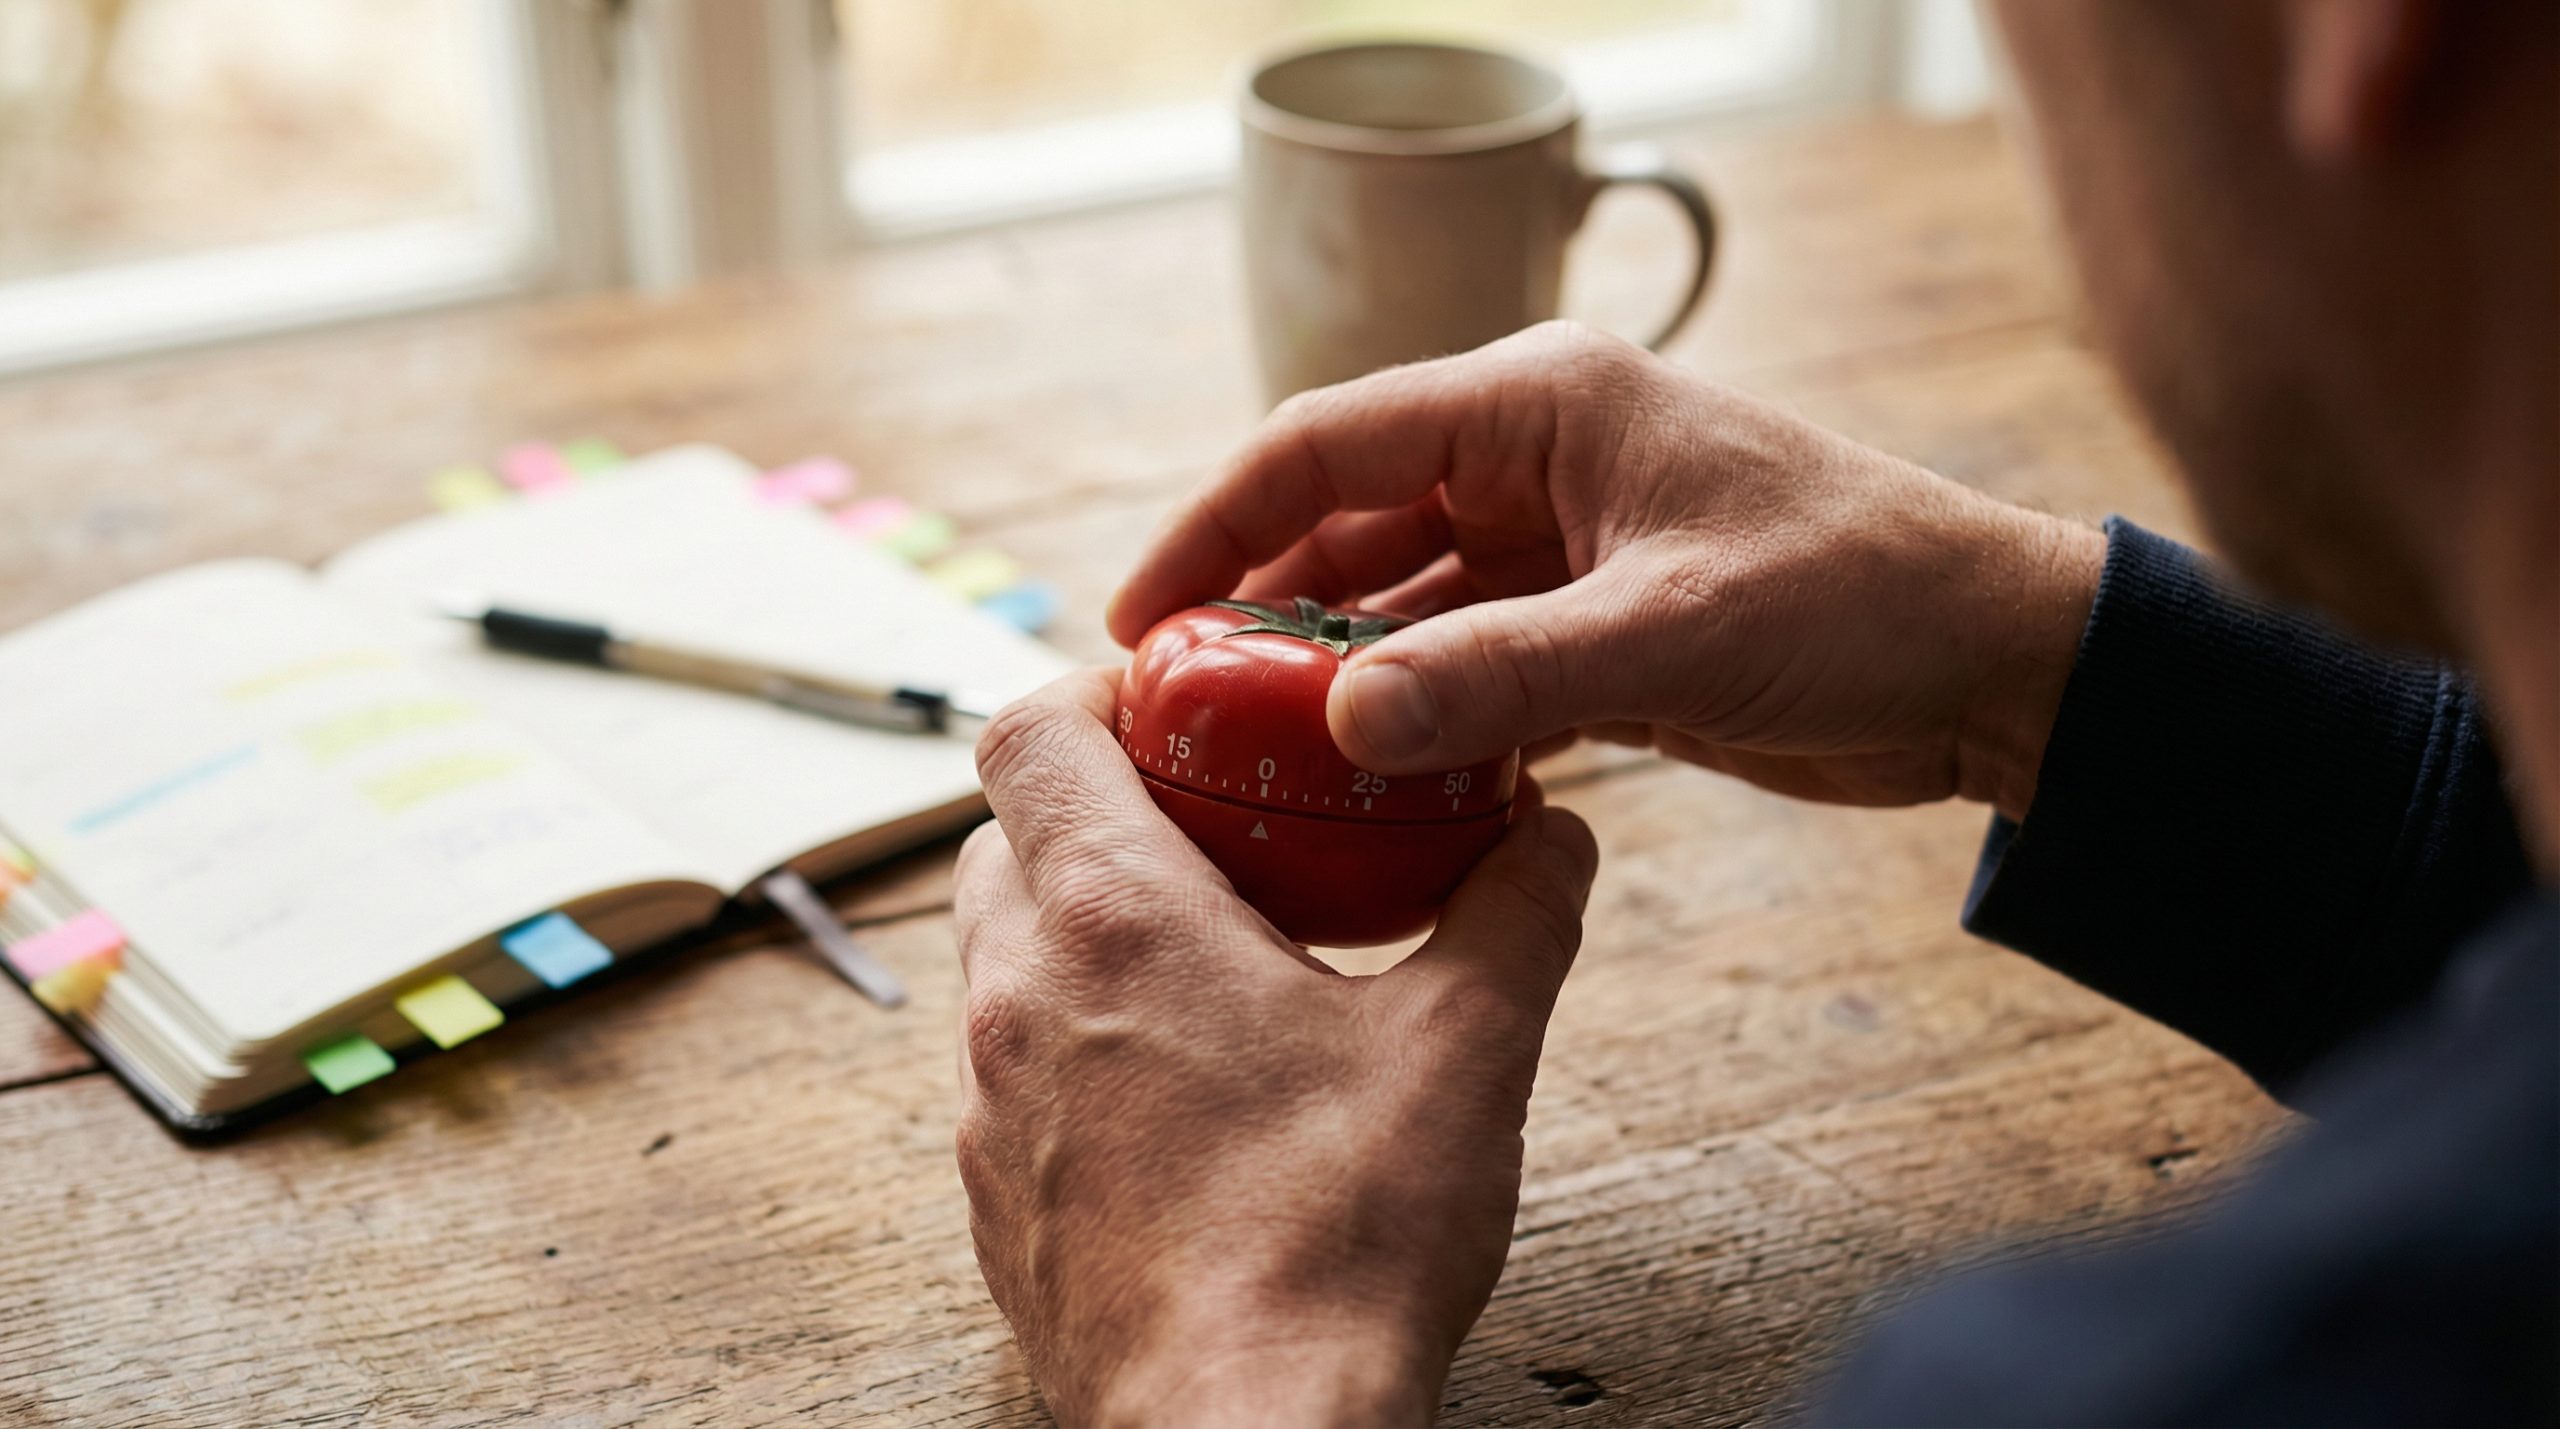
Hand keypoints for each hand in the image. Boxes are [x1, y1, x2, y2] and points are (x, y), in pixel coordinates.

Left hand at [954, 667, 1599, 1426]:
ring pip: (1011, 957)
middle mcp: (1016, 1001)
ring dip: (1097, 929)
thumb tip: (1552, 837)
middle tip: (1229, 827)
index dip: (1098, 688)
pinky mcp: (998, 1202)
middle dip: (1109, 807)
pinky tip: (1200, 1094)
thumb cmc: (1334, 1246)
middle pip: (1013, 834)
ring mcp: (990, 1109)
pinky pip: (1018, 1072)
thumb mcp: (1468, 1050)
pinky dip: (1088, 1042)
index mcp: (1111, 921)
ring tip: (1230, 962)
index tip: (1181, 702)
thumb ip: (1515, 911)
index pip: (1030, 727)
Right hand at [1110, 322, 2105, 820]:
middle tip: (1175, 708)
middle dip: (1257, 611)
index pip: (1325, 442)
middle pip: (1345, 524)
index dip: (1216, 525)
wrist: (1990, 664)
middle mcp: (1533, 458)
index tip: (1138, 619)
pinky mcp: (1590, 626)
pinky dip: (1410, 716)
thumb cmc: (1859, 601)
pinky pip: (1461, 662)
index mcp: (1540, 402)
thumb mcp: (1671, 634)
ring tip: (1244, 757)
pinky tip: (1359, 782)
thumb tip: (1342, 723)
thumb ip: (1501, 673)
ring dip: (1330, 674)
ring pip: (1397, 603)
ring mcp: (1559, 546)